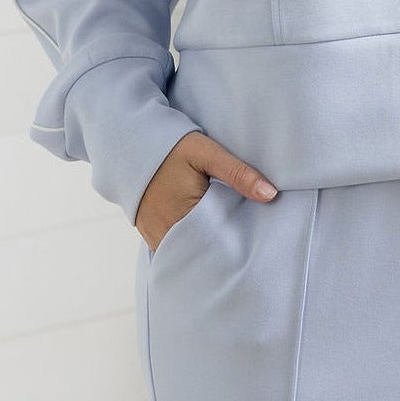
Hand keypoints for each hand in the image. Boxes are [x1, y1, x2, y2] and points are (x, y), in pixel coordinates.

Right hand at [135, 132, 278, 252]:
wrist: (129, 145)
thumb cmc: (170, 147)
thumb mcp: (206, 153)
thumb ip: (237, 173)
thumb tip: (270, 195)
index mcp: (184, 215)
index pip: (217, 244)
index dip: (235, 248)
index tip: (252, 249)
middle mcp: (166, 232)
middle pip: (202, 254)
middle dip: (221, 255)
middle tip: (244, 255)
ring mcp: (155, 236)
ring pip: (187, 255)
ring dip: (204, 253)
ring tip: (226, 253)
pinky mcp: (150, 234)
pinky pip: (174, 250)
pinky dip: (189, 249)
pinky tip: (204, 244)